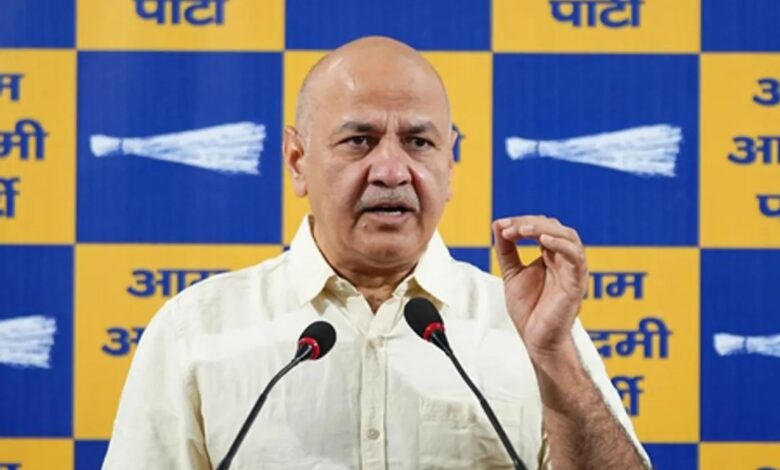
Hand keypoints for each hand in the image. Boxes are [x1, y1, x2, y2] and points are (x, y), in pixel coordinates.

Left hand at [492, 216, 587, 360]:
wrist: (537, 340)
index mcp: (550, 256)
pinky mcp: (576, 282)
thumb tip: (497, 224)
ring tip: (521, 230)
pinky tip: (543, 240)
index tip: (500, 225)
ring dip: (543, 228)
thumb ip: (507, 250)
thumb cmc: (529, 311)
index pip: (540, 227)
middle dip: (527, 223)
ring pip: (567, 236)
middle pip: (553, 227)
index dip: (520, 222)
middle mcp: (563, 259)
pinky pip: (575, 256)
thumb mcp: (512, 274)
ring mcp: (572, 269)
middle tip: (507, 228)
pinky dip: (561, 244)